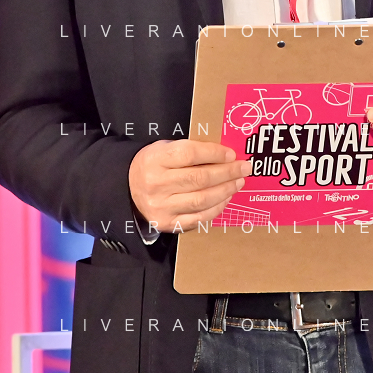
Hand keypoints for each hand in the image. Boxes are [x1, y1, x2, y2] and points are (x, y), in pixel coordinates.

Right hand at [128, 139, 251, 232]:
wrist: (128, 187)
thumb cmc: (154, 164)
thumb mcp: (164, 148)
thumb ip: (190, 150)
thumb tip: (225, 155)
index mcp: (156, 159)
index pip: (190, 154)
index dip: (214, 153)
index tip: (232, 154)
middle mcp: (157, 184)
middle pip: (199, 178)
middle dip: (227, 172)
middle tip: (244, 168)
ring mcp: (161, 206)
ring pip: (202, 199)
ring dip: (225, 190)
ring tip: (238, 182)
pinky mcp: (167, 223)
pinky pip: (198, 218)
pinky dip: (216, 208)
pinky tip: (226, 198)